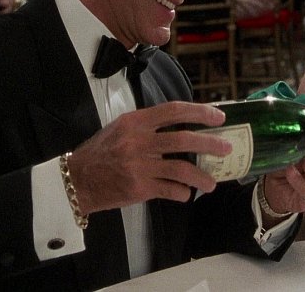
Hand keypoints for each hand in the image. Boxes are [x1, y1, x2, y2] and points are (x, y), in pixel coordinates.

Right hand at [67, 101, 231, 214]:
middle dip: (210, 143)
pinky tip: (186, 194)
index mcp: (136, 121)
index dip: (200, 112)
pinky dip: (182, 193)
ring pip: (181, 169)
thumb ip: (148, 125)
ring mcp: (139, 165)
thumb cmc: (101, 152)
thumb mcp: (121, 128)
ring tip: (212, 183)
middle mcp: (139, 141)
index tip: (219, 117)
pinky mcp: (139, 188)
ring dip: (202, 177)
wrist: (78, 179)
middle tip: (227, 148)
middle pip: (183, 139)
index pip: (173, 110)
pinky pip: (170, 190)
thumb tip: (182, 125)